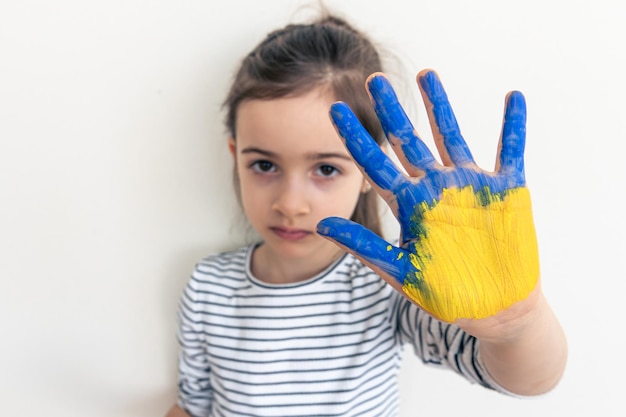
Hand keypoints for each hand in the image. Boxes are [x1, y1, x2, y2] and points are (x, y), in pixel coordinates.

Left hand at [317, 69, 539, 323]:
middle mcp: (435, 189)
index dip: (356, 138)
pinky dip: (513, 126)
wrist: (495, 311)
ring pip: (452, 135)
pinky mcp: (506, 191)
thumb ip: (364, 246)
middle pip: (409, 141)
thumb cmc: (447, 295)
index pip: (375, 164)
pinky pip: (510, 151)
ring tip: (426, 74)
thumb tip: (321, 225)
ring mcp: (470, 186)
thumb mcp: (401, 271)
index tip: (335, 110)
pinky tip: (512, 97)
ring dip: (439, 106)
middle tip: (374, 80)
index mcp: (409, 206)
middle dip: (392, 111)